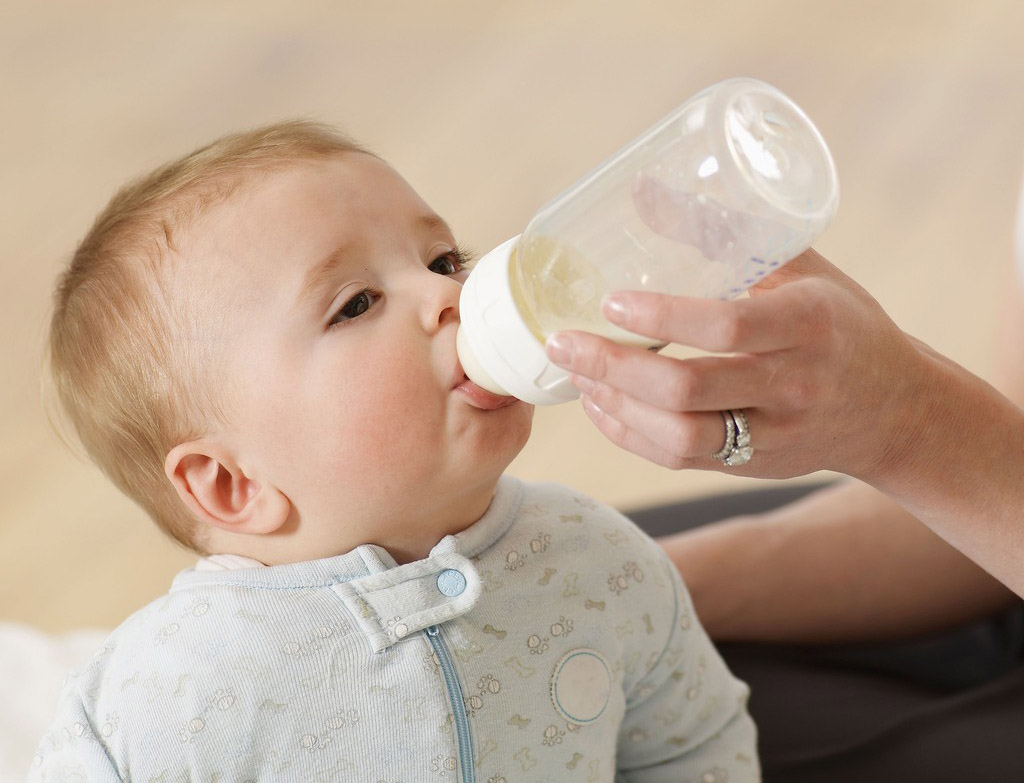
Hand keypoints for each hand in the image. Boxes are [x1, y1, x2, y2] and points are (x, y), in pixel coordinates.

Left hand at [545, 249, 926, 480]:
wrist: (896, 409)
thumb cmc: (841, 323)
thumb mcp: (801, 267)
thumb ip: (724, 232)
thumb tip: (642, 190)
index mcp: (809, 324)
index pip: (727, 327)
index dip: (662, 317)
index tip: (610, 302)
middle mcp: (792, 384)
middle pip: (688, 390)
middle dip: (614, 368)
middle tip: (563, 343)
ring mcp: (773, 434)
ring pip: (680, 436)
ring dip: (616, 407)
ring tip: (576, 374)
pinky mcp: (754, 466)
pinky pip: (681, 459)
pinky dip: (631, 436)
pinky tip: (601, 407)